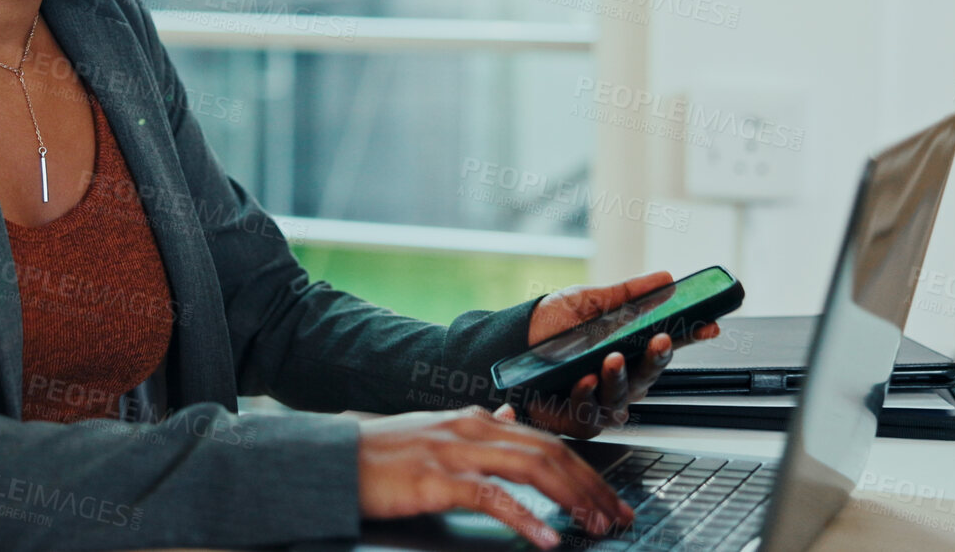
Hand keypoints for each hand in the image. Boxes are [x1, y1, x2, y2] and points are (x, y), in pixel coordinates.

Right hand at [357, 406, 633, 548]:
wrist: (335, 459)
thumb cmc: (382, 454)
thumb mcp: (436, 431)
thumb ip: (477, 427)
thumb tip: (510, 417)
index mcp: (475, 421)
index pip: (546, 440)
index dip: (585, 469)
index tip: (609, 498)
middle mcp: (472, 430)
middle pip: (550, 452)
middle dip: (591, 486)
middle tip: (618, 515)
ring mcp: (455, 453)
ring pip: (532, 468)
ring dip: (572, 498)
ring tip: (596, 525)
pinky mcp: (437, 479)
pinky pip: (492, 497)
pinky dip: (525, 517)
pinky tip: (546, 537)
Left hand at [513, 270, 722, 438]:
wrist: (508, 341)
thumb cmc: (550, 324)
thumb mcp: (590, 301)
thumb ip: (628, 294)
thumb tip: (666, 279)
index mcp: (628, 352)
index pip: (665, 346)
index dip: (689, 338)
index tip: (710, 325)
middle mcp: (618, 381)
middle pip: (649, 376)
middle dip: (657, 359)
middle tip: (659, 340)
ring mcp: (598, 402)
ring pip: (620, 398)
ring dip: (619, 379)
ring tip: (612, 359)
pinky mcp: (573, 419)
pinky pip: (588, 415)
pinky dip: (587, 398)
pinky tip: (584, 380)